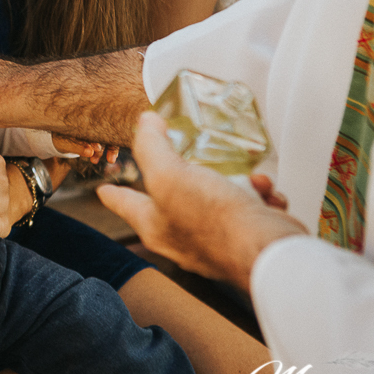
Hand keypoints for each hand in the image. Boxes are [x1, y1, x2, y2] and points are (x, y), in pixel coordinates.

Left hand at [96, 112, 305, 290]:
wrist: (270, 251)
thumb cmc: (216, 218)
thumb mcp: (170, 174)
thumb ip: (152, 147)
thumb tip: (146, 122)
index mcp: (154, 225)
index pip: (124, 204)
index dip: (113, 193)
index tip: (103, 190)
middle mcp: (180, 236)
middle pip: (172, 196)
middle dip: (186, 174)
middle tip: (191, 157)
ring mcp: (214, 239)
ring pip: (215, 197)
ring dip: (235, 180)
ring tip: (248, 180)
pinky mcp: (244, 237)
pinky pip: (246, 207)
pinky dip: (258, 195)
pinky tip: (266, 193)